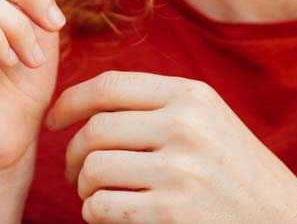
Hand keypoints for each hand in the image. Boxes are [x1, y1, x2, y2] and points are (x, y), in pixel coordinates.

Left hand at [46, 70, 296, 223]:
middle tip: (74, 173)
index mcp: (193, 96)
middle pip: (95, 129)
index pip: (110, 86)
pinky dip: (96, 215)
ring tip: (97, 198)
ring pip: (93, 168)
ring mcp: (179, 169)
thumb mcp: (212, 125)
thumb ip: (164, 107)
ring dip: (84, 189)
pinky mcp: (170, 211)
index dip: (71, 101)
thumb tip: (92, 103)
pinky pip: (102, 207)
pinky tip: (111, 217)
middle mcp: (185, 125)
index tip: (54, 121)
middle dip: (72, 153)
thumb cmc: (241, 179)